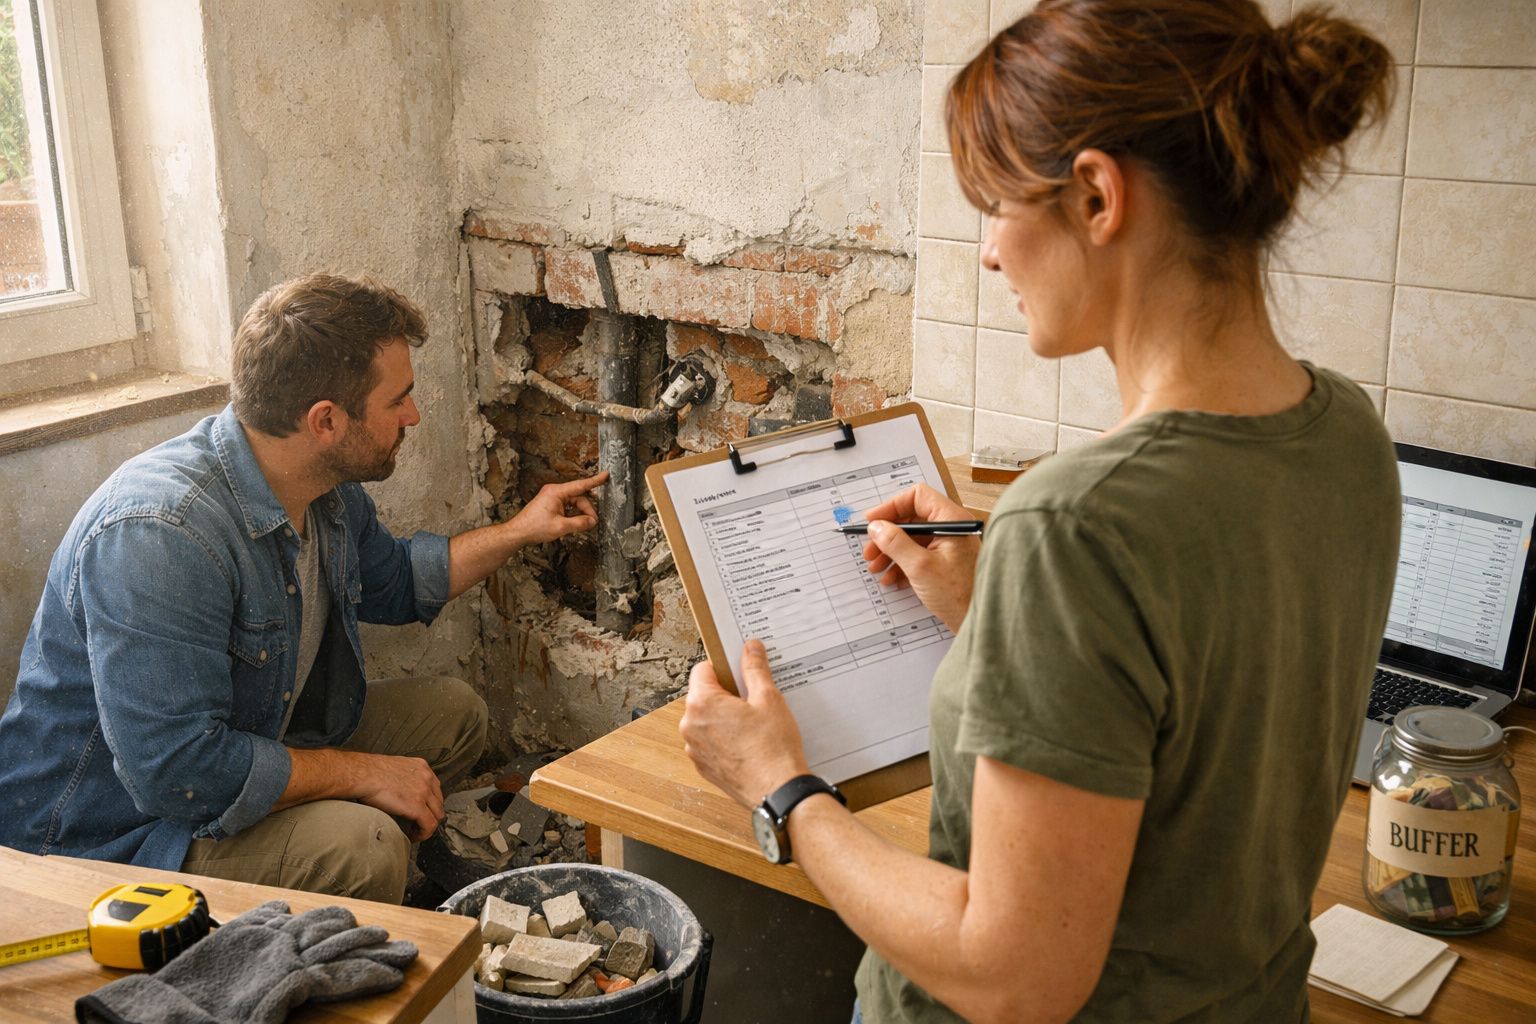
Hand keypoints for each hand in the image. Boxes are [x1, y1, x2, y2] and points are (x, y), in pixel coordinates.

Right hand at [353, 753, 443, 840]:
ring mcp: (424, 792)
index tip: (421, 811)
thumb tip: (400, 791)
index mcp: (421, 767)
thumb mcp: (394, 768)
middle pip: (438, 803)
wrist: (362, 774)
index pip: (434, 789)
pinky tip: (413, 836)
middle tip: (418, 824)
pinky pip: (429, 825)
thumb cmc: (368, 772)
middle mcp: (426, 778)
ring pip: (437, 815)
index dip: (429, 803)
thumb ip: (403, 778)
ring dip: (427, 826)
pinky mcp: (417, 806)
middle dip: (430, 815)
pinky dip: (423, 834)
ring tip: (415, 831)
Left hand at [511, 471, 607, 543]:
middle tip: (591, 523)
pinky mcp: (550, 504)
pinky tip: (572, 525)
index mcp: (556, 492)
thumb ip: (579, 523)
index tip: (605, 475)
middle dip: (586, 510)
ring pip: (573, 504)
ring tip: (581, 526)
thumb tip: (592, 521)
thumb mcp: (561, 527)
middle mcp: (554, 492)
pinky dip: (572, 515)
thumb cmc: (534, 527)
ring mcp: (552, 498)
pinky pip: (567, 507)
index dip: (595, 481)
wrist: (518, 532)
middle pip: (578, 498)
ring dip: (579, 514)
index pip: (581, 485)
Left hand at [679, 639, 810, 807]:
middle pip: (703, 695)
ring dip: (724, 717)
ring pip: (706, 720)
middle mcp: (690, 726)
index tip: (740, 673)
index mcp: (701, 703)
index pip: (703, 669)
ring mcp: (695, 749)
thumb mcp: (768, 698)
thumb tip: (750, 647)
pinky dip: (724, 739)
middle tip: (753, 701)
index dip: (724, 668)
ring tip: (753, 725)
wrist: (778, 790)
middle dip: (726, 694)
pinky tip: (748, 743)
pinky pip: (710, 742)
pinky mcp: (704, 767)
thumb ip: (755, 668)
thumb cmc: (773, 748)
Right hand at [861, 484, 978, 632]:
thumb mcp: (920, 566)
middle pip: (912, 519)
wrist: (979, 621)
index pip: (917, 497)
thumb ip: (895, 543)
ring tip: (877, 568)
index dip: (891, 507)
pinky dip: (902, 564)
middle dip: (887, 535)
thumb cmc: (960, 595)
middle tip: (870, 550)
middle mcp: (951, 528)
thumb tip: (877, 527)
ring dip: (891, 552)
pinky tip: (892, 578)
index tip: (873, 521)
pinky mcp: (946, 563)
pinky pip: (918, 555)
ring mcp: (949, 546)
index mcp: (951, 520)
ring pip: (912, 539)